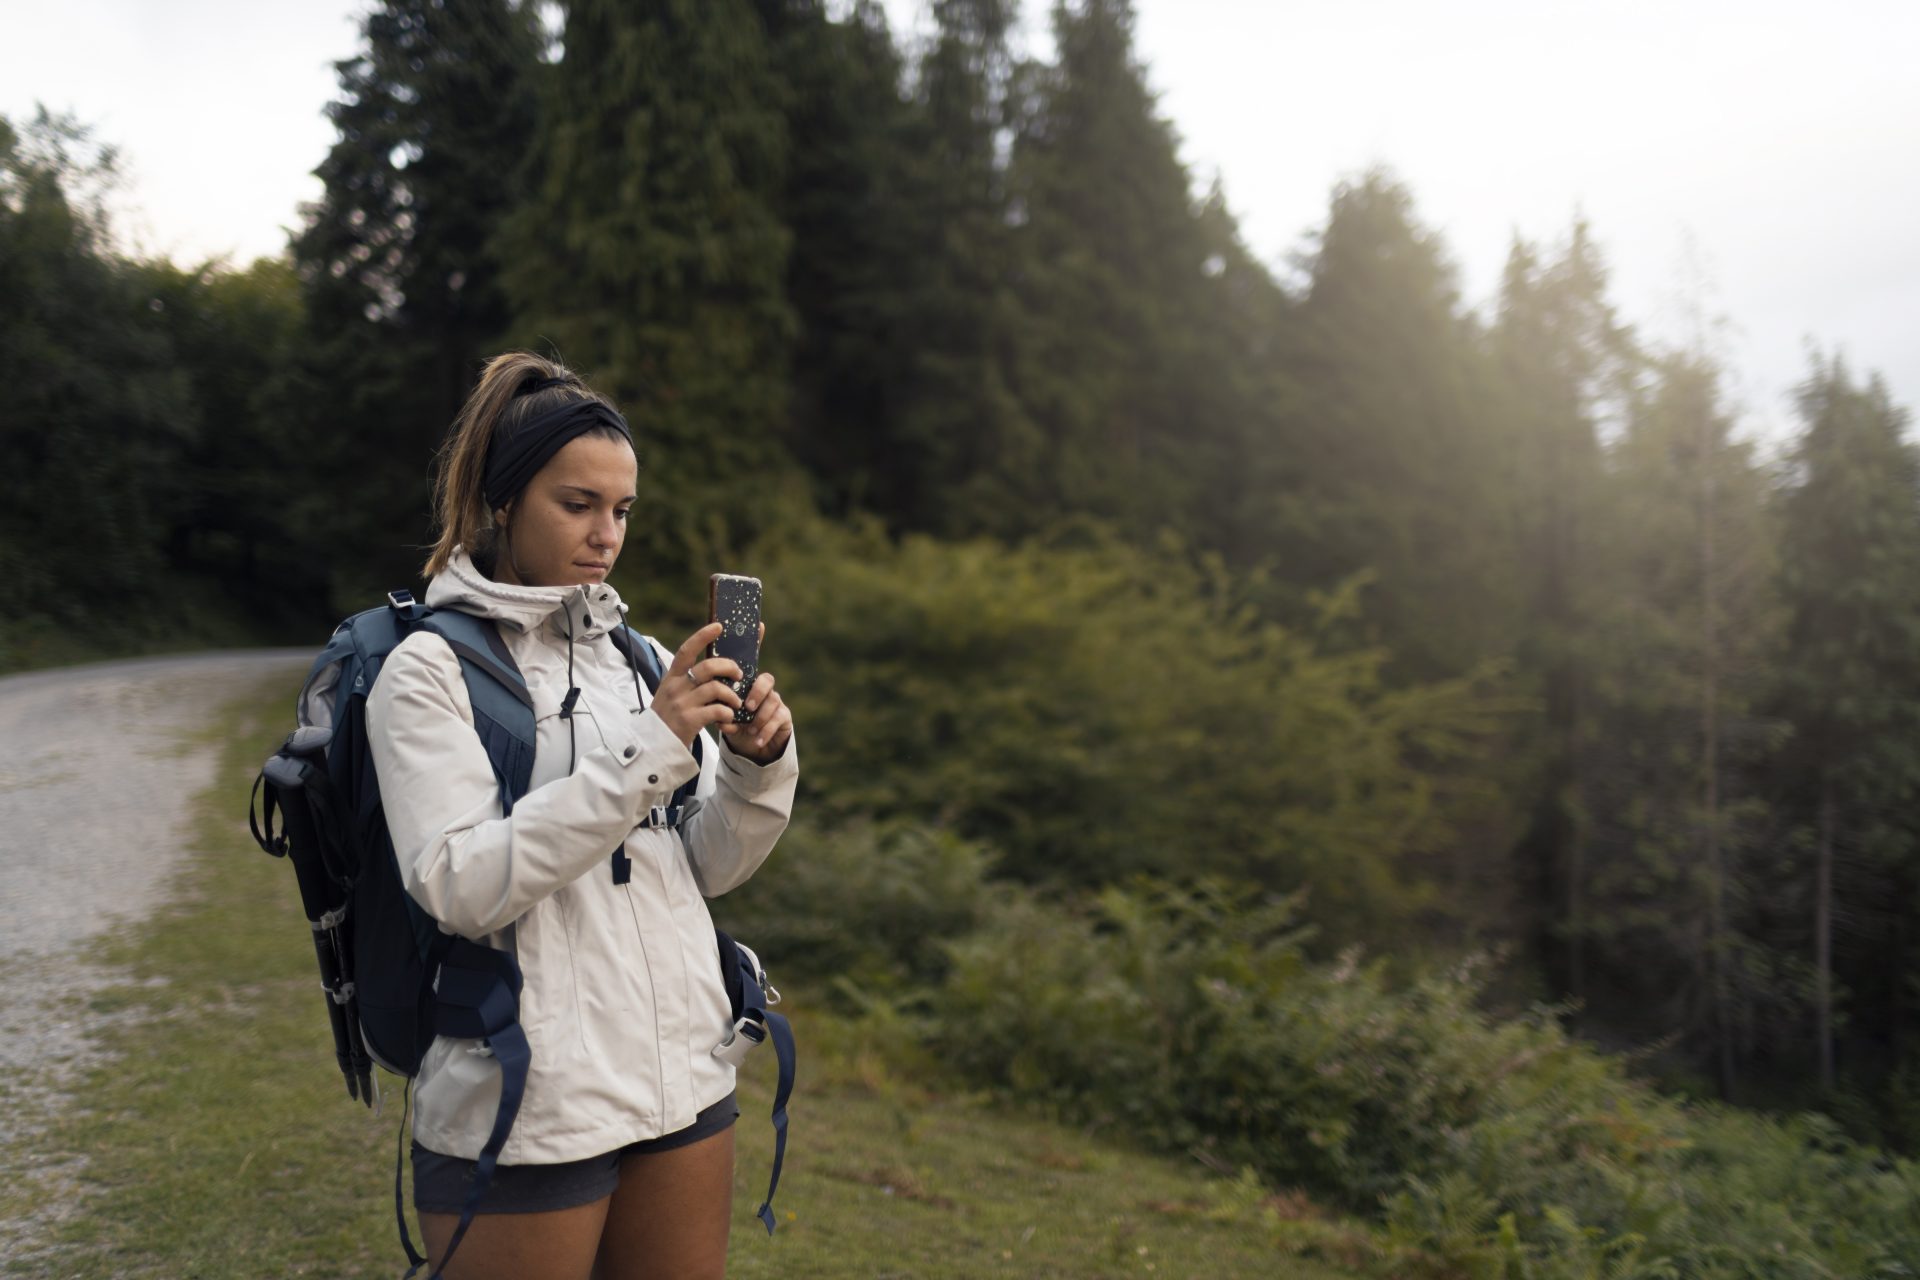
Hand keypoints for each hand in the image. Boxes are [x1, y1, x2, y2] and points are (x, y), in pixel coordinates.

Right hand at [651, 622, 745, 748]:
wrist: (653, 746)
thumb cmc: (669, 717)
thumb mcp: (673, 694)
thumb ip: (689, 681)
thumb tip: (717, 666)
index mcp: (672, 677)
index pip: (686, 650)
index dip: (702, 636)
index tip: (719, 626)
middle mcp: (675, 687)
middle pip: (708, 667)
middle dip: (729, 667)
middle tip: (739, 675)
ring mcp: (681, 704)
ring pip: (716, 688)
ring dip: (732, 696)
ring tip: (736, 704)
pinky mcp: (689, 721)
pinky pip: (718, 711)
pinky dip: (728, 715)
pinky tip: (728, 719)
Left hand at [721, 622, 793, 762]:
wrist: (749, 746)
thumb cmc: (734, 723)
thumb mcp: (722, 713)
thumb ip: (718, 705)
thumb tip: (711, 703)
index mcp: (746, 682)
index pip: (752, 658)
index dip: (757, 640)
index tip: (759, 625)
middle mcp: (763, 688)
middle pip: (767, 680)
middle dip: (758, 692)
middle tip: (747, 706)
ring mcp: (775, 701)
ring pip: (773, 701)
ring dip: (760, 717)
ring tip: (750, 728)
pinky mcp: (784, 717)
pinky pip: (778, 720)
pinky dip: (765, 731)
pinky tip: (756, 740)